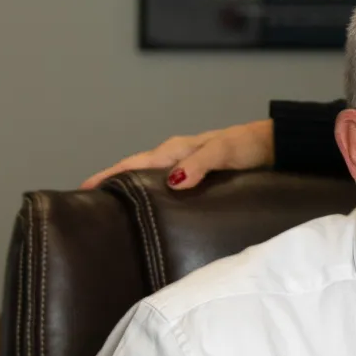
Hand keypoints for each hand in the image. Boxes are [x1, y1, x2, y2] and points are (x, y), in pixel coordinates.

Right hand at [80, 120, 273, 190]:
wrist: (273, 145)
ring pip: (149, 177)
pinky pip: (166, 184)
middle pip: (135, 170)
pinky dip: (152, 193)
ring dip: (130, 189)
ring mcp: (186, 166)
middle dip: (111, 183)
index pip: (133, 163)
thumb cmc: (247, 146)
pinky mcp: (198, 176)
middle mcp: (176, 156)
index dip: (108, 175)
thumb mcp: (223, 152)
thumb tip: (173, 182)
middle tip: (87, 204)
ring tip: (112, 209)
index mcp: (175, 150)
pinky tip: (151, 207)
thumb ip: (200, 165)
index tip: (83, 189)